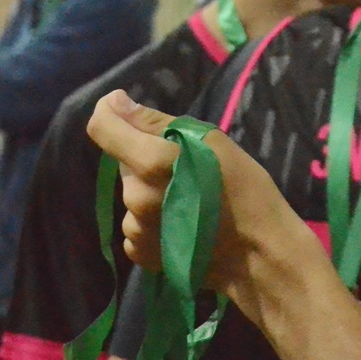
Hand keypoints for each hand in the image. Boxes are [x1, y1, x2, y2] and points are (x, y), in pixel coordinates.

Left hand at [85, 90, 289, 299]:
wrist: (258, 255)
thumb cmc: (244, 191)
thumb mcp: (212, 142)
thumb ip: (157, 122)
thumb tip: (116, 104)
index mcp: (152, 162)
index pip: (102, 128)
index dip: (109, 112)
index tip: (121, 107)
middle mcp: (136, 196)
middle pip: (124, 163)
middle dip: (144, 158)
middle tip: (184, 169)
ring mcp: (136, 229)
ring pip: (132, 195)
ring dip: (150, 192)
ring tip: (188, 203)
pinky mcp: (140, 253)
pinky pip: (136, 226)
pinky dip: (152, 222)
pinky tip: (180, 226)